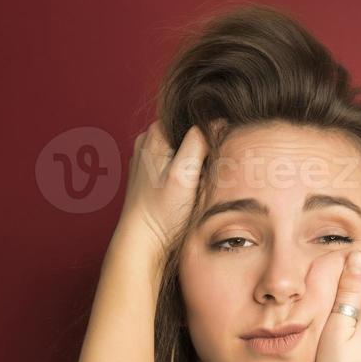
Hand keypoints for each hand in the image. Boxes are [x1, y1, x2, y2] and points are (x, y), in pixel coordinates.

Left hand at [114, 121, 210, 256]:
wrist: (142, 242)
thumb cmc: (161, 213)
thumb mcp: (185, 175)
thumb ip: (200, 143)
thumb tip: (218, 121)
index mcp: (156, 133)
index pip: (194, 119)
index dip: (211, 133)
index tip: (216, 158)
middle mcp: (148, 140)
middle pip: (188, 133)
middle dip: (204, 150)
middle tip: (208, 175)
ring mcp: (147, 157)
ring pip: (184, 149)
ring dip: (196, 163)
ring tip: (197, 185)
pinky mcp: (150, 174)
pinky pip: (176, 164)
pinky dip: (187, 174)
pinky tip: (188, 190)